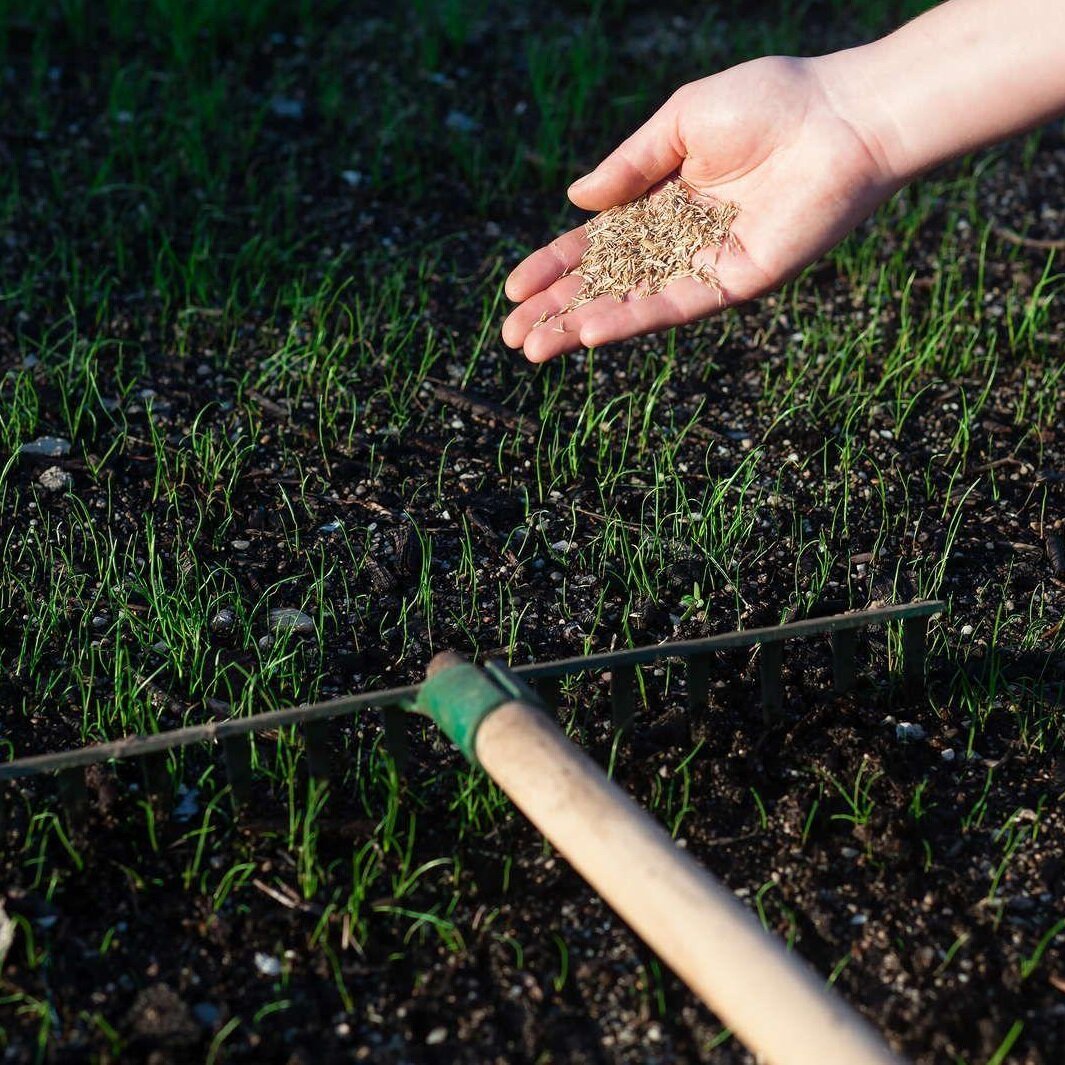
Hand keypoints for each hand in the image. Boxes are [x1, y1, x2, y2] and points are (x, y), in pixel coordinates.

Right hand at [502, 55, 900, 361]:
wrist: (844, 115)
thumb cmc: (770, 101)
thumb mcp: (681, 122)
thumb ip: (630, 165)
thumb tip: (575, 201)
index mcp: (662, 200)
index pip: (596, 244)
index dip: (554, 266)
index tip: (514, 290)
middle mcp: (679, 240)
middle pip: (606, 283)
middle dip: (558, 309)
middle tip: (512, 337)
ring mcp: (706, 265)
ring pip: (632, 303)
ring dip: (582, 327)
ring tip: (534, 349)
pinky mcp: (735, 280)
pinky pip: (675, 305)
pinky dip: (631, 319)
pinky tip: (590, 333)